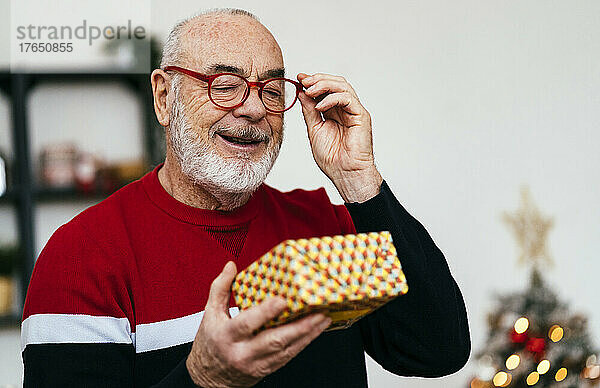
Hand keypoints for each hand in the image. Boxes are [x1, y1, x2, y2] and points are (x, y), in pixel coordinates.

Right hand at [186, 261, 331, 387]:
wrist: (209, 378)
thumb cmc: (211, 342)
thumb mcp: (210, 313)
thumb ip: (220, 288)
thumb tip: (231, 266)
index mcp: (227, 335)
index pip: (247, 323)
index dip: (265, 312)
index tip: (282, 300)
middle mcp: (243, 352)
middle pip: (274, 340)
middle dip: (300, 326)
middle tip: (318, 311)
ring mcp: (257, 363)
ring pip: (287, 350)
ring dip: (308, 334)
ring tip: (323, 318)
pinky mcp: (267, 368)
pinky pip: (289, 356)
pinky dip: (304, 342)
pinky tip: (315, 331)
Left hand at [297, 73, 382, 202]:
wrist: (344, 173)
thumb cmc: (332, 158)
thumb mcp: (314, 129)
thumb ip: (309, 111)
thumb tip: (302, 93)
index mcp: (334, 112)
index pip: (325, 90)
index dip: (312, 82)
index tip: (298, 78)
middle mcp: (345, 109)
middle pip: (335, 83)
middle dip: (318, 79)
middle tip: (303, 81)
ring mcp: (354, 111)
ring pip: (343, 86)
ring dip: (324, 84)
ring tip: (310, 90)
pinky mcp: (361, 115)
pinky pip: (348, 99)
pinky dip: (332, 98)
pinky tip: (320, 106)